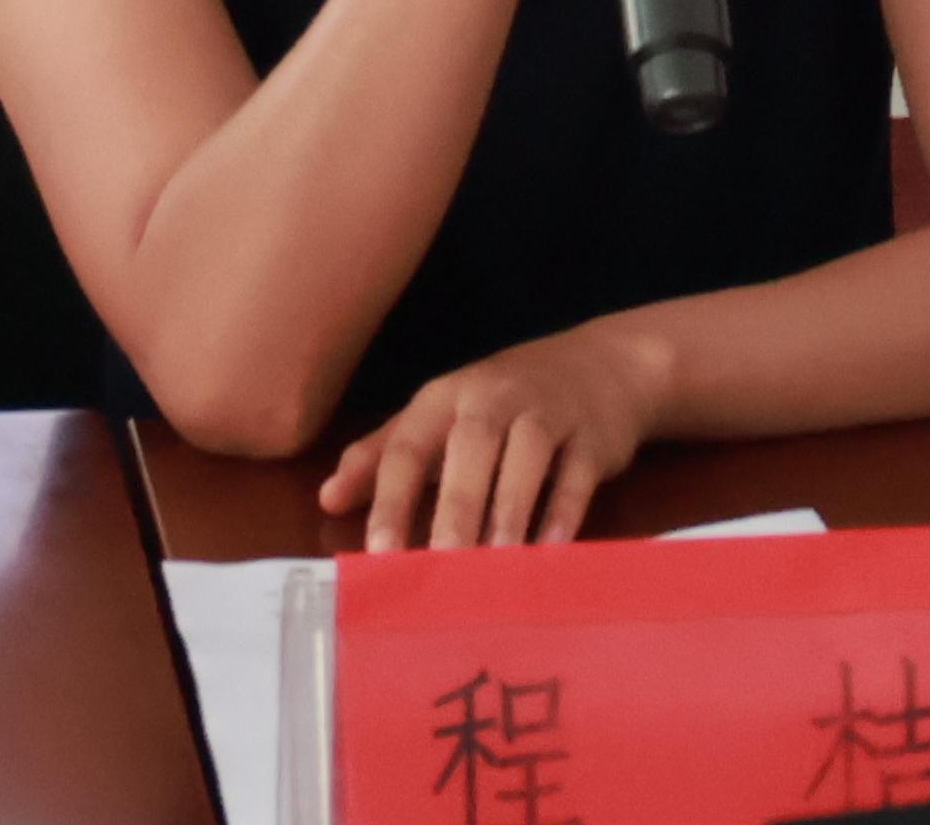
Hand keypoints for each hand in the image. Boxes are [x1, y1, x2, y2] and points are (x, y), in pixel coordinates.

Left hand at [321, 318, 671, 547]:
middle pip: (469, 449)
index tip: (379, 554)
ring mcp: (547, 413)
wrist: (601, 365)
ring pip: (526, 458)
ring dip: (509, 512)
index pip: (408, 446)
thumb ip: (383, 456)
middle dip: (455, 507)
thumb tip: (328, 498)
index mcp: (445, 399)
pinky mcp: (592, 435)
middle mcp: (493, 399)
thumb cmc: (502, 402)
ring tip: (495, 566)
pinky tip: (551, 550)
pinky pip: (576, 474)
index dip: (390, 499)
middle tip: (442, 565)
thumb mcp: (440, 416)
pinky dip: (564, 512)